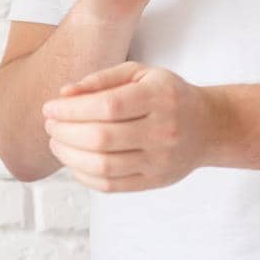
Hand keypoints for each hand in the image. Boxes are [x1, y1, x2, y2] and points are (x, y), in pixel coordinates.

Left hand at [43, 61, 217, 191]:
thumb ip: (101, 79)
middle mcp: (164, 130)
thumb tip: (64, 93)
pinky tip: (73, 161)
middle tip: (49, 125)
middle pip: (101, 138)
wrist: (209, 126)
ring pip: (103, 165)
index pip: (107, 106)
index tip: (49, 108)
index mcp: (160, 97)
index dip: (71, 109)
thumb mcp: (139, 74)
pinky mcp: (155, 181)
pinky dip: (82, 175)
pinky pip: (110, 185)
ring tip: (55, 142)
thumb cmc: (165, 95)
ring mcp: (161, 160)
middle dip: (64, 132)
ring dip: (68, 155)